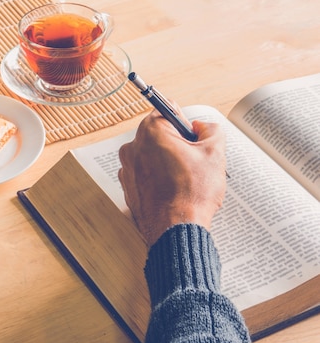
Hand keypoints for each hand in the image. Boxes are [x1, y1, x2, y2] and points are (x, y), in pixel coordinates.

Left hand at [118, 110, 226, 245]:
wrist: (175, 231)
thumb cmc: (192, 194)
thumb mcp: (215, 153)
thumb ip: (211, 129)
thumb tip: (202, 127)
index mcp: (150, 132)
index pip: (167, 112)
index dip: (185, 124)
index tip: (193, 137)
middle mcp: (132, 147)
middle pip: (160, 135)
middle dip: (178, 145)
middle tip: (195, 162)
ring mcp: (127, 169)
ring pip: (153, 156)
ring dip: (169, 163)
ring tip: (186, 181)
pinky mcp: (127, 188)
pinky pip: (146, 175)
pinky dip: (158, 179)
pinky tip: (174, 191)